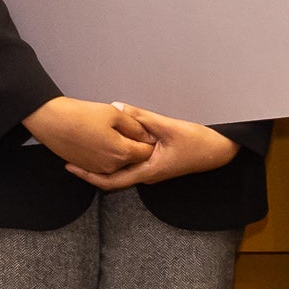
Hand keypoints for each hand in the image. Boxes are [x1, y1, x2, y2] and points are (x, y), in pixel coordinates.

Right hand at [24, 96, 151, 175]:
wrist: (51, 121)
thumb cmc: (78, 116)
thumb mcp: (114, 114)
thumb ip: (135, 126)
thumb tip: (145, 134)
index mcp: (121, 153)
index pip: (147, 152)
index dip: (147, 139)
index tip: (143, 130)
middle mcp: (111, 166)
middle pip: (133, 159)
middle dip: (134, 145)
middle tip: (124, 127)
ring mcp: (98, 168)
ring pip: (119, 162)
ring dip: (119, 149)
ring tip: (107, 129)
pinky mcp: (87, 167)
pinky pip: (104, 163)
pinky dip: (106, 153)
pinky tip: (99, 137)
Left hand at [64, 108, 238, 190]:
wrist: (219, 151)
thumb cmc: (198, 143)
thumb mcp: (169, 127)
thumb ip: (142, 118)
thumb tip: (116, 107)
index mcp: (147, 171)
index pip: (110, 181)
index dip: (88, 175)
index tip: (70, 166)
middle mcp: (146, 174)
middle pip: (111, 177)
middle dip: (90, 169)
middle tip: (69, 155)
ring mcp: (150, 169)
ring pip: (121, 169)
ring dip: (103, 162)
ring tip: (83, 149)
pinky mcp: (154, 162)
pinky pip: (130, 162)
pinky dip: (116, 155)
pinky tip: (107, 143)